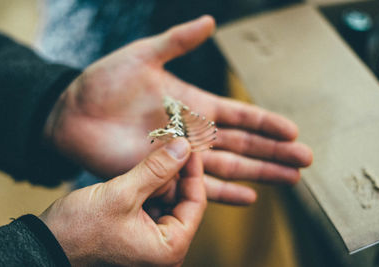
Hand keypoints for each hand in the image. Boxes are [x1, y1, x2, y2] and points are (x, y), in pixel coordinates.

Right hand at [40, 138, 205, 265]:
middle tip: (167, 148)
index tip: (188, 146)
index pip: (196, 203)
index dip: (193, 171)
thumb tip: (184, 147)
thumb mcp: (122, 194)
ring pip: (168, 203)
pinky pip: (153, 208)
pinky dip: (148, 190)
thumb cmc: (79, 229)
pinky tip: (137, 177)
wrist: (44, 246)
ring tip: (148, 163)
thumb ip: (156, 169)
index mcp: (169, 248)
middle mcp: (165, 251)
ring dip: (159, 181)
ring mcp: (152, 244)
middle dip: (174, 176)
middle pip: (183, 202)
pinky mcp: (138, 236)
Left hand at [44, 15, 312, 205]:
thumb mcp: (144, 54)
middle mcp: (194, 133)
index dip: (266, 123)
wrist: (73, 113)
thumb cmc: (104, 82)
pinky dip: (225, 193)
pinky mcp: (164, 174)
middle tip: (305, 160)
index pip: (239, 116)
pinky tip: (249, 198)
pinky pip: (201, 188)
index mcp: (194, 105)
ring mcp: (182, 157)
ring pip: (230, 168)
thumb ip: (178, 41)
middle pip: (243, 145)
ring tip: (290, 179)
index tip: (292, 130)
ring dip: (260, 173)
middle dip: (274, 152)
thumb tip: (210, 21)